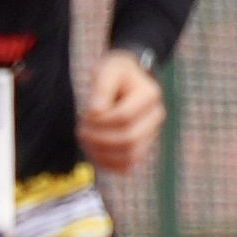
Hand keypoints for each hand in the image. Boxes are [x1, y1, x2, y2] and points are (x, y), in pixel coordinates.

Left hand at [81, 49, 165, 178]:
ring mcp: (151, 134)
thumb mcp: (107, 70)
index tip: (85, 114)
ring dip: (101, 153)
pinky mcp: (142, 147)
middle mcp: (155, 116)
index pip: (124, 117)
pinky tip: (92, 151)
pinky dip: (107, 163)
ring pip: (129, 156)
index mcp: (150, 94)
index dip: (100, 120)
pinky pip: (127, 166)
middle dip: (99, 138)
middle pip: (129, 139)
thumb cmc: (115, 73)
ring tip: (85, 139)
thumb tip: (95, 111)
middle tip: (81, 129)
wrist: (127, 81)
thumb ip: (101, 87)